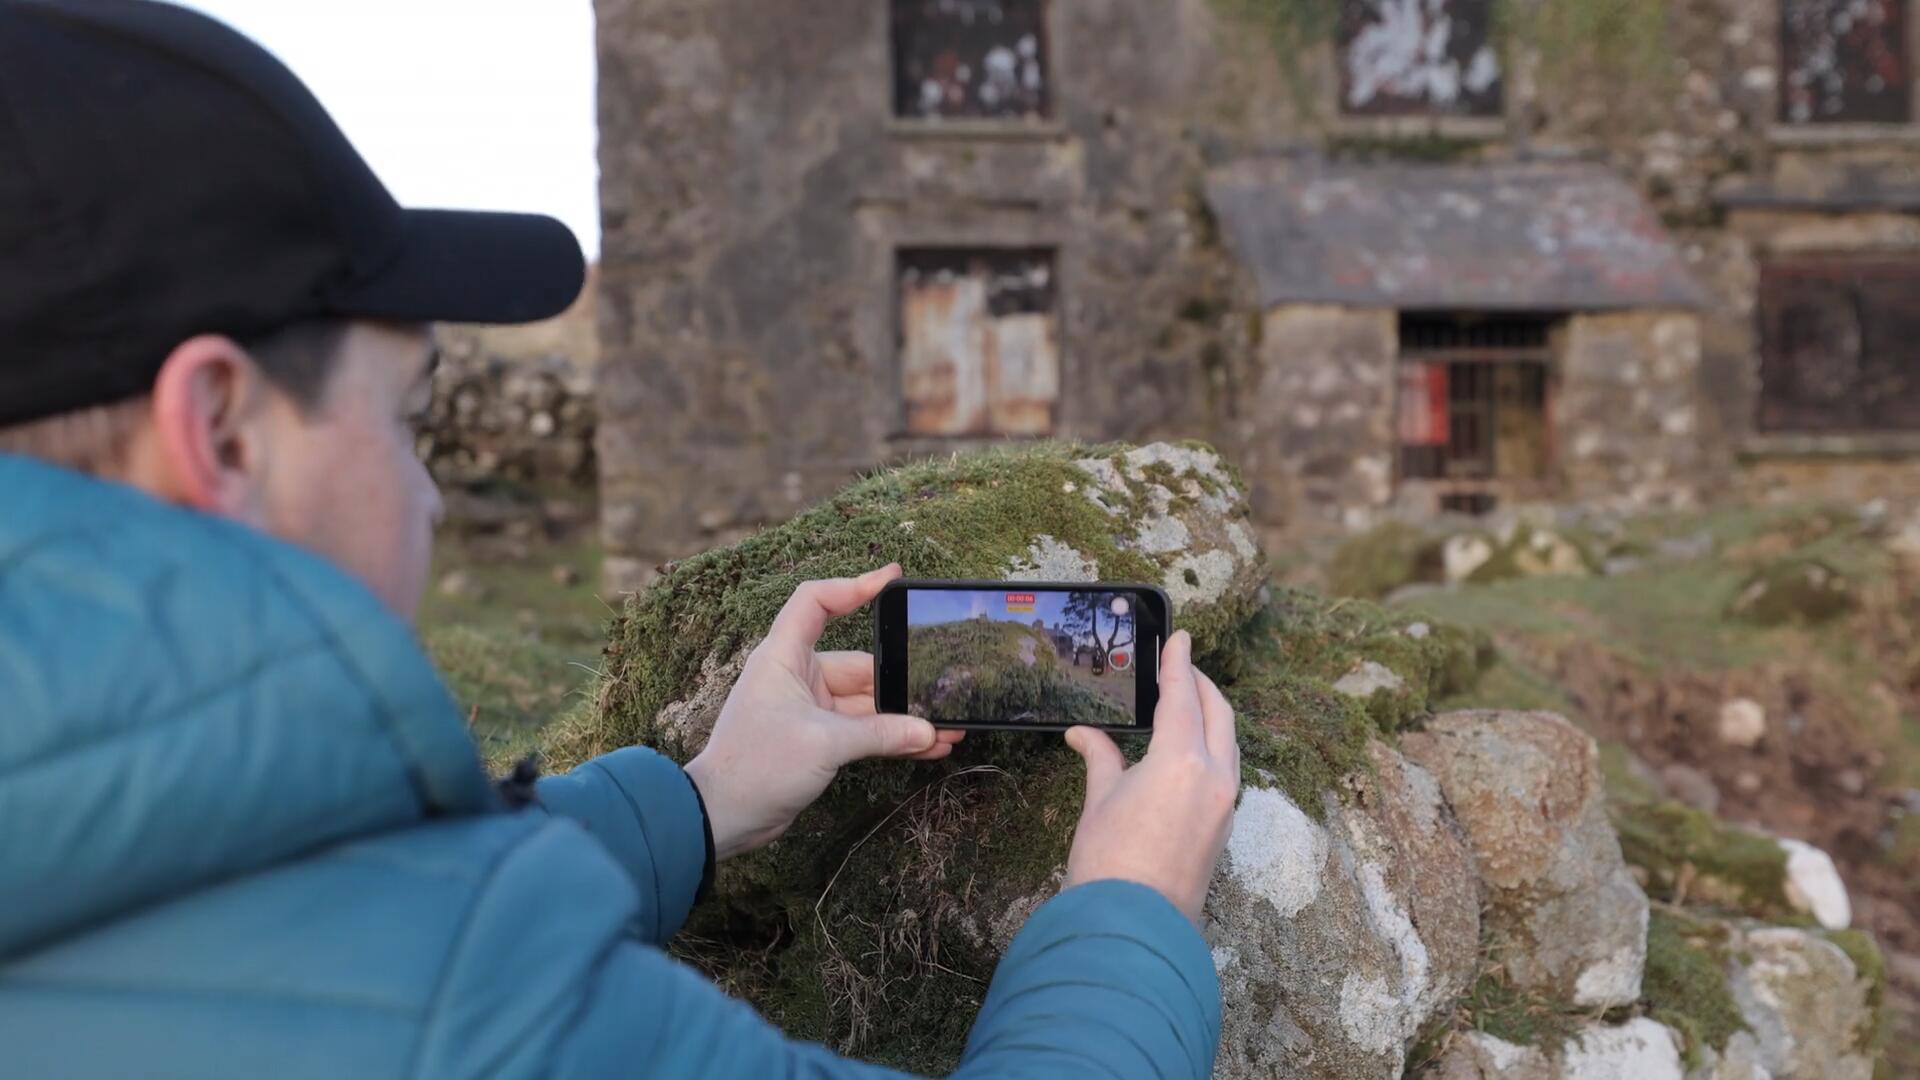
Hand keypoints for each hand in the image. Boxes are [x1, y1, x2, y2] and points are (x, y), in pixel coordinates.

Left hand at [684, 565, 964, 859]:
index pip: (816, 602)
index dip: (853, 585)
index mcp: (785, 657)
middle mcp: (797, 676)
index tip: (892, 579)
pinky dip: (891, 737)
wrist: (723, 816)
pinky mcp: (817, 739)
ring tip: (947, 729)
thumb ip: (879, 734)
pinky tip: (926, 747)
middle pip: (860, 663)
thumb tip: (928, 731)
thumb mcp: (823, 743)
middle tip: (943, 687)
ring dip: (903, 716)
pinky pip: (863, 730)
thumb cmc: (755, 766)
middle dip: (902, 679)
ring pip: (867, 702)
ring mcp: (809, 709)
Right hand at [1062, 630, 1238, 924]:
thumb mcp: (1099, 800)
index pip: (1183, 696)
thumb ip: (1101, 758)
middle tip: (1182, 666)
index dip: (1179, 663)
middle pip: (1218, 713)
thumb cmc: (1108, 863)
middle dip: (1202, 685)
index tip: (1180, 637)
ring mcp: (1224, 804)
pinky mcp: (1223, 828)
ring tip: (1185, 703)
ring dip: (1211, 716)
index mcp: (1183, 760)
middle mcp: (1215, 776)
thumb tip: (1084, 734)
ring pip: (1227, 742)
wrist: (1132, 928)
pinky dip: (1211, 747)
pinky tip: (1187, 749)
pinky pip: (1224, 771)